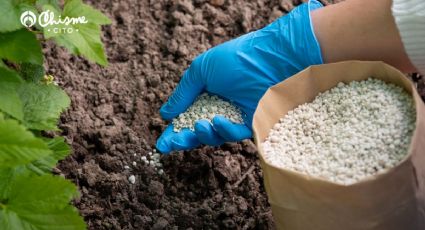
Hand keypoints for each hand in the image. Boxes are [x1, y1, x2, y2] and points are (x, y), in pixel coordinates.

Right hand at [157, 0, 323, 153]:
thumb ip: (183, 92)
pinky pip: (234, 134)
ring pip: (214, 136)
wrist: (271, 59)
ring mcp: (236, 116)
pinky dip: (224, 130)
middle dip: (183, 139)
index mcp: (206, 92)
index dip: (174, 130)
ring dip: (203, 135)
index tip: (161, 143)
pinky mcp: (252, 124)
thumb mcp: (201, 69)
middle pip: (198, 130)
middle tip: (170, 144)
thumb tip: (165, 113)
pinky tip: (218, 121)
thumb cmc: (236, 59)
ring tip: (199, 126)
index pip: (186, 115)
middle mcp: (220, 106)